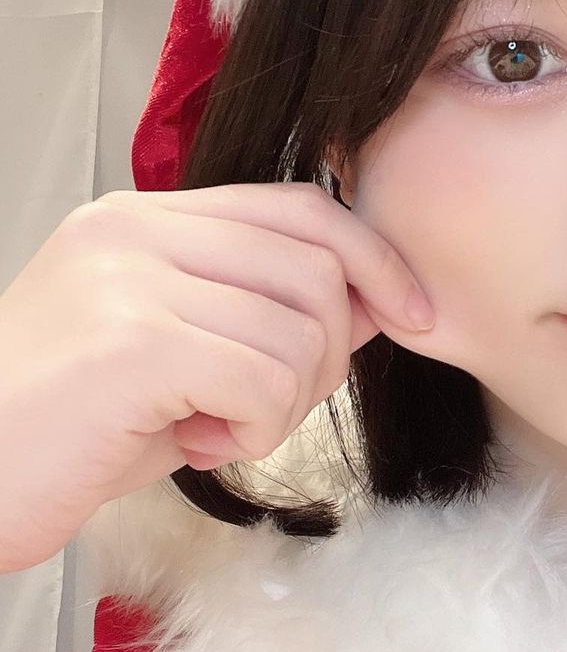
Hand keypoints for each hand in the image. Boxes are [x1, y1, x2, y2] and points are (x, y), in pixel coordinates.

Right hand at [0, 182, 434, 573]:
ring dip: (284, 405)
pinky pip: (263, 380)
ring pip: (299, 330)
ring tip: (215, 428)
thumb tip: (375, 305)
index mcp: (146, 220)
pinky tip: (196, 444)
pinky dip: (255, 431)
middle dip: (328, 353)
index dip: (374, 258)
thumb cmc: (67, 429)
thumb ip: (260, 318)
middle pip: (316, 266)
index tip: (414, 312)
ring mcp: (130, 276)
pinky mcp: (131, 339)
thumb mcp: (177, 355)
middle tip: (267, 407)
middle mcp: (137, 230)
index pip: (300, 207)